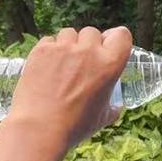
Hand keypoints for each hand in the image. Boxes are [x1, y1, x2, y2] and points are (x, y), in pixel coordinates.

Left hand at [5, 26, 132, 154]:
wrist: (39, 128)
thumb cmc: (73, 126)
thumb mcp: (102, 118)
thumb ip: (112, 107)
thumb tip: (116, 107)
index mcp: (109, 64)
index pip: (122, 34)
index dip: (114, 39)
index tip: (107, 46)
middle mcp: (88, 51)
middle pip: (92, 32)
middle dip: (87, 44)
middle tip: (81, 62)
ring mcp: (63, 48)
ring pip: (69, 34)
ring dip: (67, 45)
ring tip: (61, 64)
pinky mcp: (41, 50)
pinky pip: (49, 40)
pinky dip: (49, 50)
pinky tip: (46, 66)